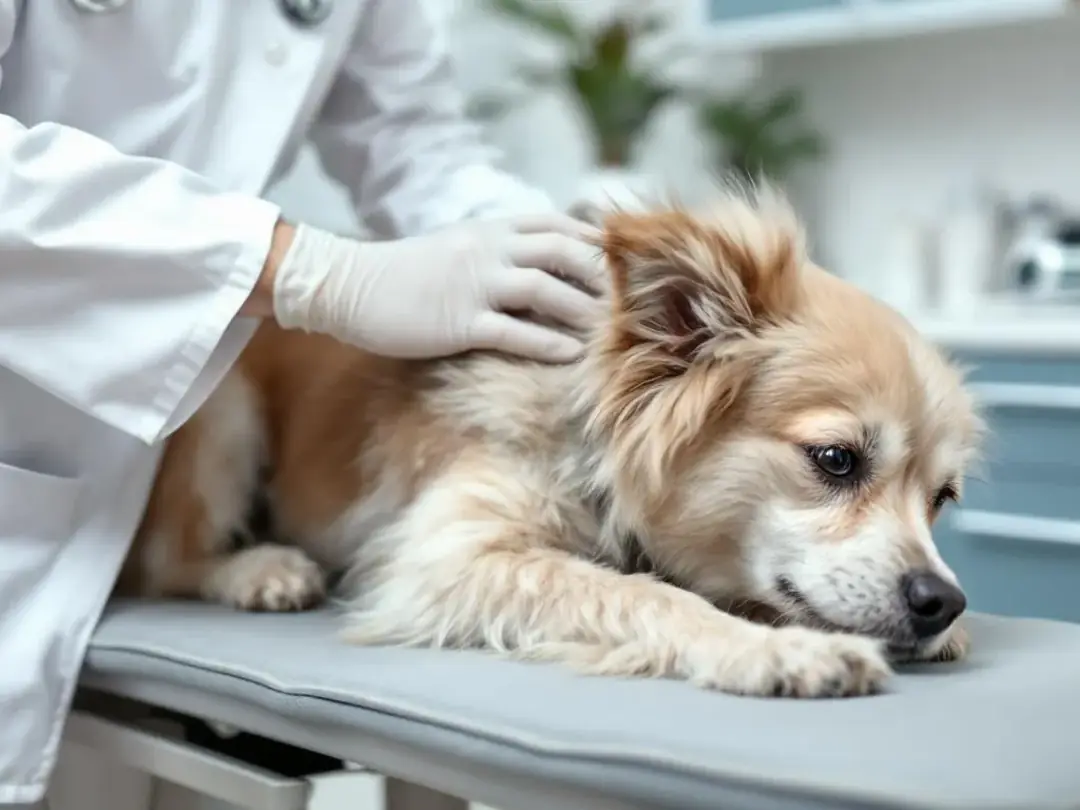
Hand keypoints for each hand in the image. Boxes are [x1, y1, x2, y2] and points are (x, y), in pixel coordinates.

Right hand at [270, 215, 607, 361]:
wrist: (349, 285)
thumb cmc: (406, 272)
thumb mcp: (459, 247)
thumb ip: (501, 249)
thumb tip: (545, 266)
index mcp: (491, 228)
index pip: (557, 224)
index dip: (596, 241)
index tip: (626, 263)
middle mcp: (488, 249)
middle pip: (563, 250)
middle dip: (603, 274)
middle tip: (632, 299)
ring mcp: (473, 283)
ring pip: (545, 289)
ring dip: (584, 310)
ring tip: (613, 332)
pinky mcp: (458, 320)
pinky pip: (514, 329)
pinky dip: (548, 342)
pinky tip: (572, 355)